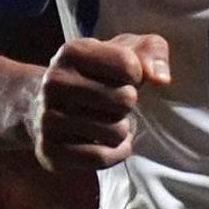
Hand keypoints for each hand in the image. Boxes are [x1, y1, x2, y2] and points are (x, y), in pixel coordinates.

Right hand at [32, 33, 172, 170]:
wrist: (51, 108)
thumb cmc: (101, 76)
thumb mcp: (129, 51)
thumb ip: (152, 50)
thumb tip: (160, 78)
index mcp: (72, 52)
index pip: (130, 66)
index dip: (137, 76)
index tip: (123, 78)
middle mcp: (54, 82)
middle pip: (124, 100)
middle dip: (127, 104)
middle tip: (112, 103)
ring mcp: (47, 117)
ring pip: (115, 132)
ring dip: (121, 130)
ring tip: (106, 121)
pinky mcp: (50, 150)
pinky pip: (100, 157)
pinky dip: (115, 153)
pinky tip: (107, 143)